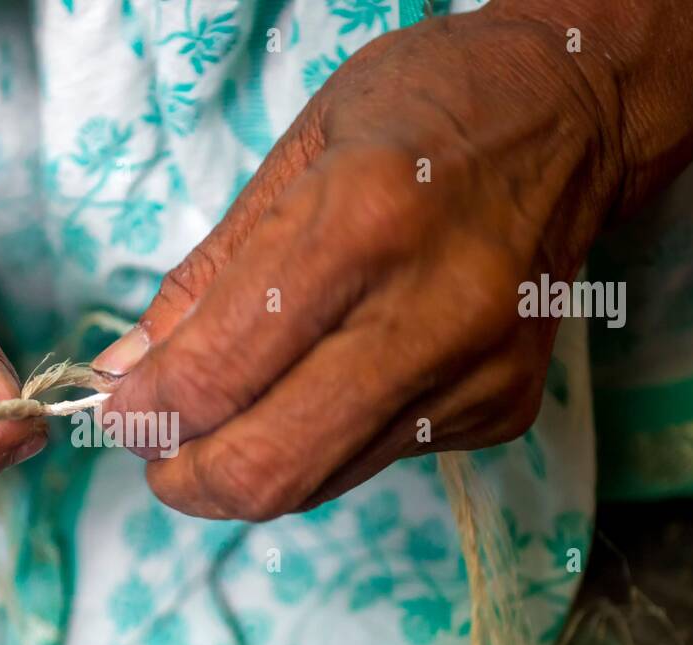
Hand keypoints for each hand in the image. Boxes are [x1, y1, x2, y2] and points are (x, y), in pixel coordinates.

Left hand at [93, 10, 624, 520]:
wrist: (572, 119)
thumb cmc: (418, 114)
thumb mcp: (291, 159)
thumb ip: (203, 281)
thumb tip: (127, 374)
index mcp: (359, 221)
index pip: (219, 371)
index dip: (146, 411)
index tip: (120, 409)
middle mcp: (431, 311)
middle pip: (272, 466)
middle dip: (187, 480)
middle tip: (157, 453)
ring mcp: (477, 372)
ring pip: (319, 483)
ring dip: (245, 472)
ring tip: (220, 425)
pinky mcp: (504, 408)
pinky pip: (374, 462)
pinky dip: (319, 446)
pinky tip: (318, 391)